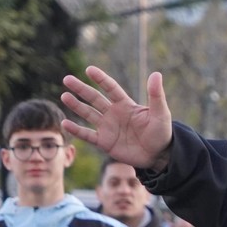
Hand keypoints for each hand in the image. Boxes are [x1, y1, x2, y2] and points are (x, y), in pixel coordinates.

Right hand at [60, 67, 174, 172]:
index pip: (111, 88)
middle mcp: (114, 114)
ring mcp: (108, 128)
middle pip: (94, 98)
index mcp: (126, 105)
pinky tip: (65, 123)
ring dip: (76, 105)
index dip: (101, 79)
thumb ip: (156, 95)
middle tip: (67, 79)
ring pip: (88, 114)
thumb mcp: (161, 113)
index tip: (89, 69)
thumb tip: (156, 74)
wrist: (159, 156)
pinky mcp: (105, 142)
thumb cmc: (162, 133)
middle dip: (81, 89)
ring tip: (64, 96)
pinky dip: (77, 130)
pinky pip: (88, 135)